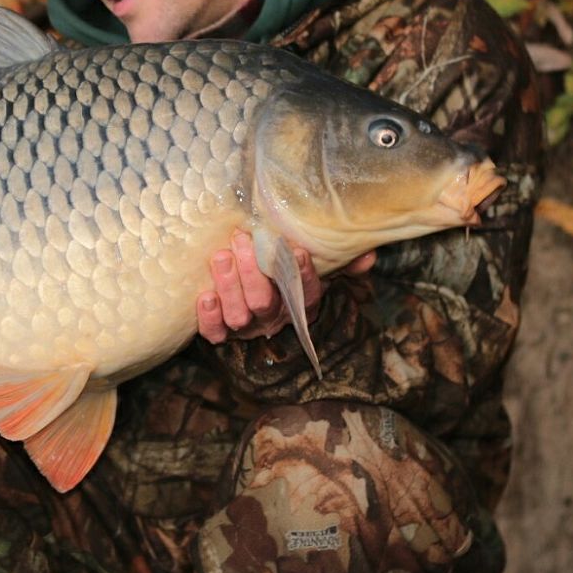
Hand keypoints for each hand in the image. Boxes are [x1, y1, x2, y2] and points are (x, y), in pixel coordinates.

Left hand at [196, 229, 374, 344]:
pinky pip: (214, 333)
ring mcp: (247, 326)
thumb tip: (368, 256)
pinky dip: (209, 317)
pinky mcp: (221, 331)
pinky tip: (205, 295)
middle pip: (265, 302)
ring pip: (239, 315)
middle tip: (242, 240)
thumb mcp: (315, 266)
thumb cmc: (285, 273)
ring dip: (229, 286)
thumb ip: (341, 261)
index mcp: (299, 301)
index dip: (302, 273)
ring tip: (221, 257)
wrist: (250, 292)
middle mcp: (274, 316)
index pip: (306, 291)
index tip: (294, 250)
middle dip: (253, 272)